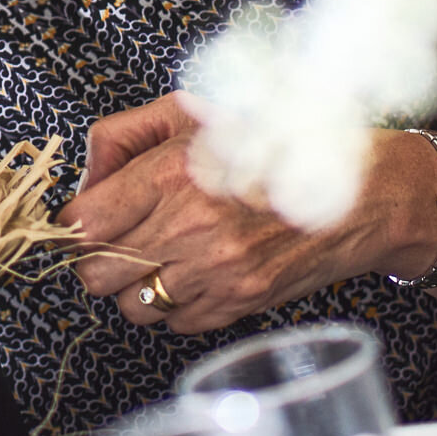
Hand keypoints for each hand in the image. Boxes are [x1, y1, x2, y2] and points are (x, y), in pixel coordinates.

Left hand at [57, 95, 436, 333]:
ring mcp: (217, 270)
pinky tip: (194, 272)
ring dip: (134, 286)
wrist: (361, 190)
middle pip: (96, 273)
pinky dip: (174, 304)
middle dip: (97, 258)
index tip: (83, 220)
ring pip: (131, 306)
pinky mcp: (240, 302)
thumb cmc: (276, 141)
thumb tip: (86, 177)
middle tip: (117, 239)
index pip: (84, 223)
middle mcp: (191, 226)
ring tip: (158, 256)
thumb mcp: (193, 112)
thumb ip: (124, 136)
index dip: (74, 224)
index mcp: (173, 172)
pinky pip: (175, 323)